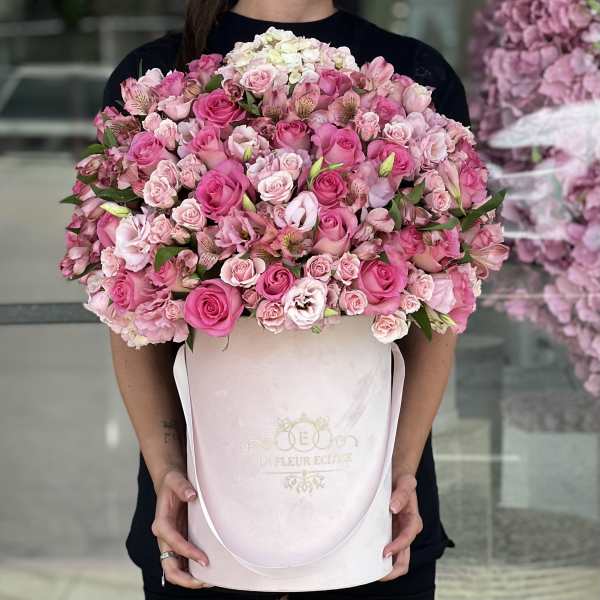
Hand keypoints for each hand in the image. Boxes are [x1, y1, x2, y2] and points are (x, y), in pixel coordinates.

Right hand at [151, 469, 212, 588]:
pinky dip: (191, 571)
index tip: (205, 560)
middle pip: (168, 567)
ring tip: (209, 580)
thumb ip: (182, 487)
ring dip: (189, 578)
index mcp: (161, 523)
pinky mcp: (177, 542)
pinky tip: (206, 572)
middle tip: (205, 581)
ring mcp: (170, 543)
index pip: (173, 543)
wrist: (169, 483)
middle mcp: (163, 537)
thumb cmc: (172, 482)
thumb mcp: (176, 479)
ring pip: (174, 569)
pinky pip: (181, 563)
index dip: (189, 553)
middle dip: (185, 578)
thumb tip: (192, 495)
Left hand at [379, 473, 422, 581]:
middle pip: (405, 558)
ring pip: (397, 559)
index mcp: (413, 520)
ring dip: (387, 568)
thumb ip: (402, 493)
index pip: (407, 537)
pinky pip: (387, 550)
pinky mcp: (389, 533)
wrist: (398, 475)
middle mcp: (406, 530)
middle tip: (379, 575)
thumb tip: (394, 508)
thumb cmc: (402, 480)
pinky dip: (380, 559)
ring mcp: (397, 533)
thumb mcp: (406, 482)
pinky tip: (368, 561)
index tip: (385, 552)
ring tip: (371, 573)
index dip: (398, 546)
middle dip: (394, 569)